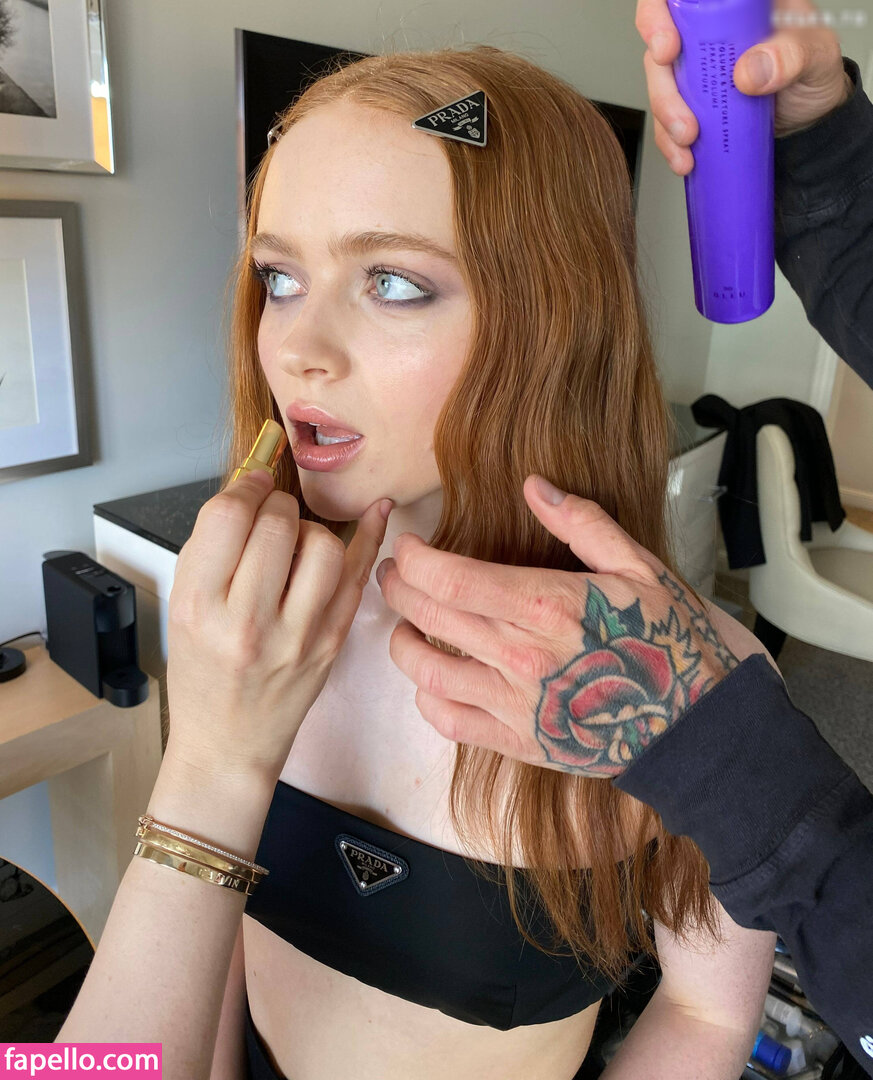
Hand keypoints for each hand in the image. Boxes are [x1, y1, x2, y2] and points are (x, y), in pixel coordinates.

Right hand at [166, 468, 390, 782]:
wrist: (229, 742)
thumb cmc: (202, 676)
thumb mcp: (181, 609)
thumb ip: (211, 547)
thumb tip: (249, 487)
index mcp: (199, 608)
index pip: (228, 517)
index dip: (245, 487)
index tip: (252, 485)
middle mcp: (249, 623)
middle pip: (279, 524)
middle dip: (276, 504)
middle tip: (270, 515)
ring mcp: (297, 636)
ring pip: (323, 545)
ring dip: (310, 529)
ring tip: (295, 544)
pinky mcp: (332, 643)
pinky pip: (358, 575)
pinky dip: (370, 536)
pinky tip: (377, 511)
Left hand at [376, 476, 764, 777]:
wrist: (699, 726)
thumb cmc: (670, 641)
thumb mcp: (639, 567)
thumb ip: (582, 523)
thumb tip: (535, 486)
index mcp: (549, 605)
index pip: (450, 578)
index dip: (413, 558)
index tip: (407, 545)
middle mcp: (524, 656)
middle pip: (429, 617)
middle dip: (397, 587)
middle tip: (393, 572)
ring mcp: (518, 704)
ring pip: (426, 672)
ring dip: (402, 642)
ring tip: (405, 622)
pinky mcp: (519, 742)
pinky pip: (449, 722)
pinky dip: (427, 698)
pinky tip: (431, 679)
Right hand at [637, 0, 853, 173]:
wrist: (812, 119)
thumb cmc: (813, 73)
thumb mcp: (816, 56)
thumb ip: (790, 56)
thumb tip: (749, 71)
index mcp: (733, 4)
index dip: (657, 15)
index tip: (667, 48)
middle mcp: (707, 32)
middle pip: (659, 45)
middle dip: (662, 85)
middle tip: (682, 114)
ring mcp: (696, 69)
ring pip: (659, 85)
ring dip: (666, 118)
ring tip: (688, 140)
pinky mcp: (691, 103)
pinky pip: (665, 120)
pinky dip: (669, 142)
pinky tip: (685, 157)